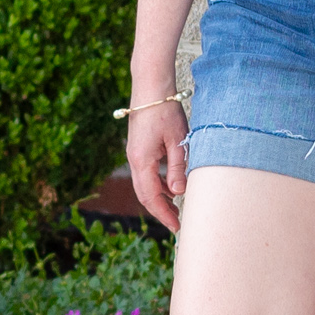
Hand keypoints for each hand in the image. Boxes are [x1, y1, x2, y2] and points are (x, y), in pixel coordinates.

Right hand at [124, 99, 188, 231]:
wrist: (151, 87)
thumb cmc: (166, 111)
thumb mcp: (177, 140)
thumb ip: (177, 167)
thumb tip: (179, 193)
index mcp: (142, 161)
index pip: (151, 196)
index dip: (163, 214)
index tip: (176, 227)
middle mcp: (134, 160)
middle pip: (144, 194)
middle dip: (160, 210)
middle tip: (177, 223)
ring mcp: (135, 154)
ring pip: (145, 184)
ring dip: (159, 197)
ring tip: (177, 207)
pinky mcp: (139, 148)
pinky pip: (147, 173)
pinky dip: (158, 183)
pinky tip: (172, 185)